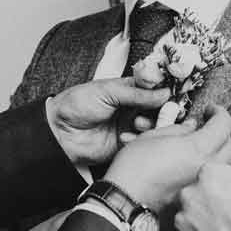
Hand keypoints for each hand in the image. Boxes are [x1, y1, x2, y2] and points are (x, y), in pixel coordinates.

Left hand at [47, 77, 169, 165]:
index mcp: (128, 89)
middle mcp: (131, 106)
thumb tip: (165, 92)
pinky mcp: (125, 143)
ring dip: (150, 124)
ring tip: (137, 123)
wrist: (59, 131)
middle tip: (162, 111)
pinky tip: (125, 137)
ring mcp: (129, 125)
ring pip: (153, 126)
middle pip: (158, 107)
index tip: (171, 92)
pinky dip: (138, 140)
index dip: (164, 89)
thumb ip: (137, 93)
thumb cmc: (77, 104)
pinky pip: (142, 142)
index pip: (153, 87)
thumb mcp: (108, 91)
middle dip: (162, 109)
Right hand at [103, 105, 230, 212]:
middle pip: (230, 146)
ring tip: (205, 148)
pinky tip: (199, 168)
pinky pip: (215, 183)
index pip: (224, 125)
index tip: (211, 110)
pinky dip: (212, 172)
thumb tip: (194, 126)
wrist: (125, 201)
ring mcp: (204, 186)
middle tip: (208, 127)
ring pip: (227, 167)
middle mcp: (206, 168)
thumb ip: (179, 130)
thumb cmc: (134, 168)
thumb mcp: (154, 137)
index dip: (219, 112)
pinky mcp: (198, 199)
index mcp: (197, 148)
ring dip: (220, 154)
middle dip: (221, 133)